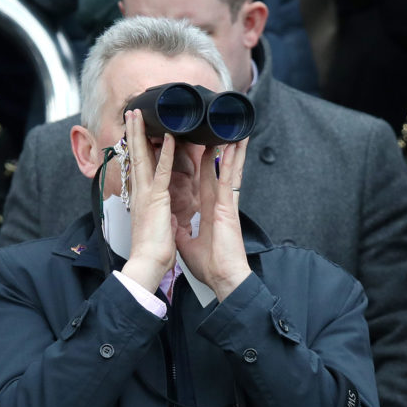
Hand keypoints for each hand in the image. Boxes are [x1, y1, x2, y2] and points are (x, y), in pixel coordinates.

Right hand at [120, 110, 177, 291]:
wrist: (147, 264)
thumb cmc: (152, 252)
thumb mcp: (157, 230)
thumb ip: (159, 219)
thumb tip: (164, 218)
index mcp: (142, 200)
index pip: (138, 168)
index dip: (136, 149)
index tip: (134, 133)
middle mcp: (140, 193)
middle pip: (135, 157)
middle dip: (133, 134)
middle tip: (130, 113)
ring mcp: (147, 194)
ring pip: (143, 157)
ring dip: (141, 134)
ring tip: (138, 114)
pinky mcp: (157, 199)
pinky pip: (161, 170)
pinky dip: (164, 152)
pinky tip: (167, 136)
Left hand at [174, 139, 251, 301]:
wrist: (222, 278)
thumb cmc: (210, 265)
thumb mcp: (187, 243)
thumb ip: (181, 230)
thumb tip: (173, 224)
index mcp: (206, 209)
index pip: (201, 180)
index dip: (200, 163)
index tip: (198, 147)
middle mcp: (216, 202)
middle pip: (214, 169)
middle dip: (214, 148)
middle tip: (213, 127)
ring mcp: (224, 202)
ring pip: (225, 168)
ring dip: (228, 147)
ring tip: (228, 127)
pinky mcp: (228, 206)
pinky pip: (227, 178)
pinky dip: (231, 161)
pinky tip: (234, 144)